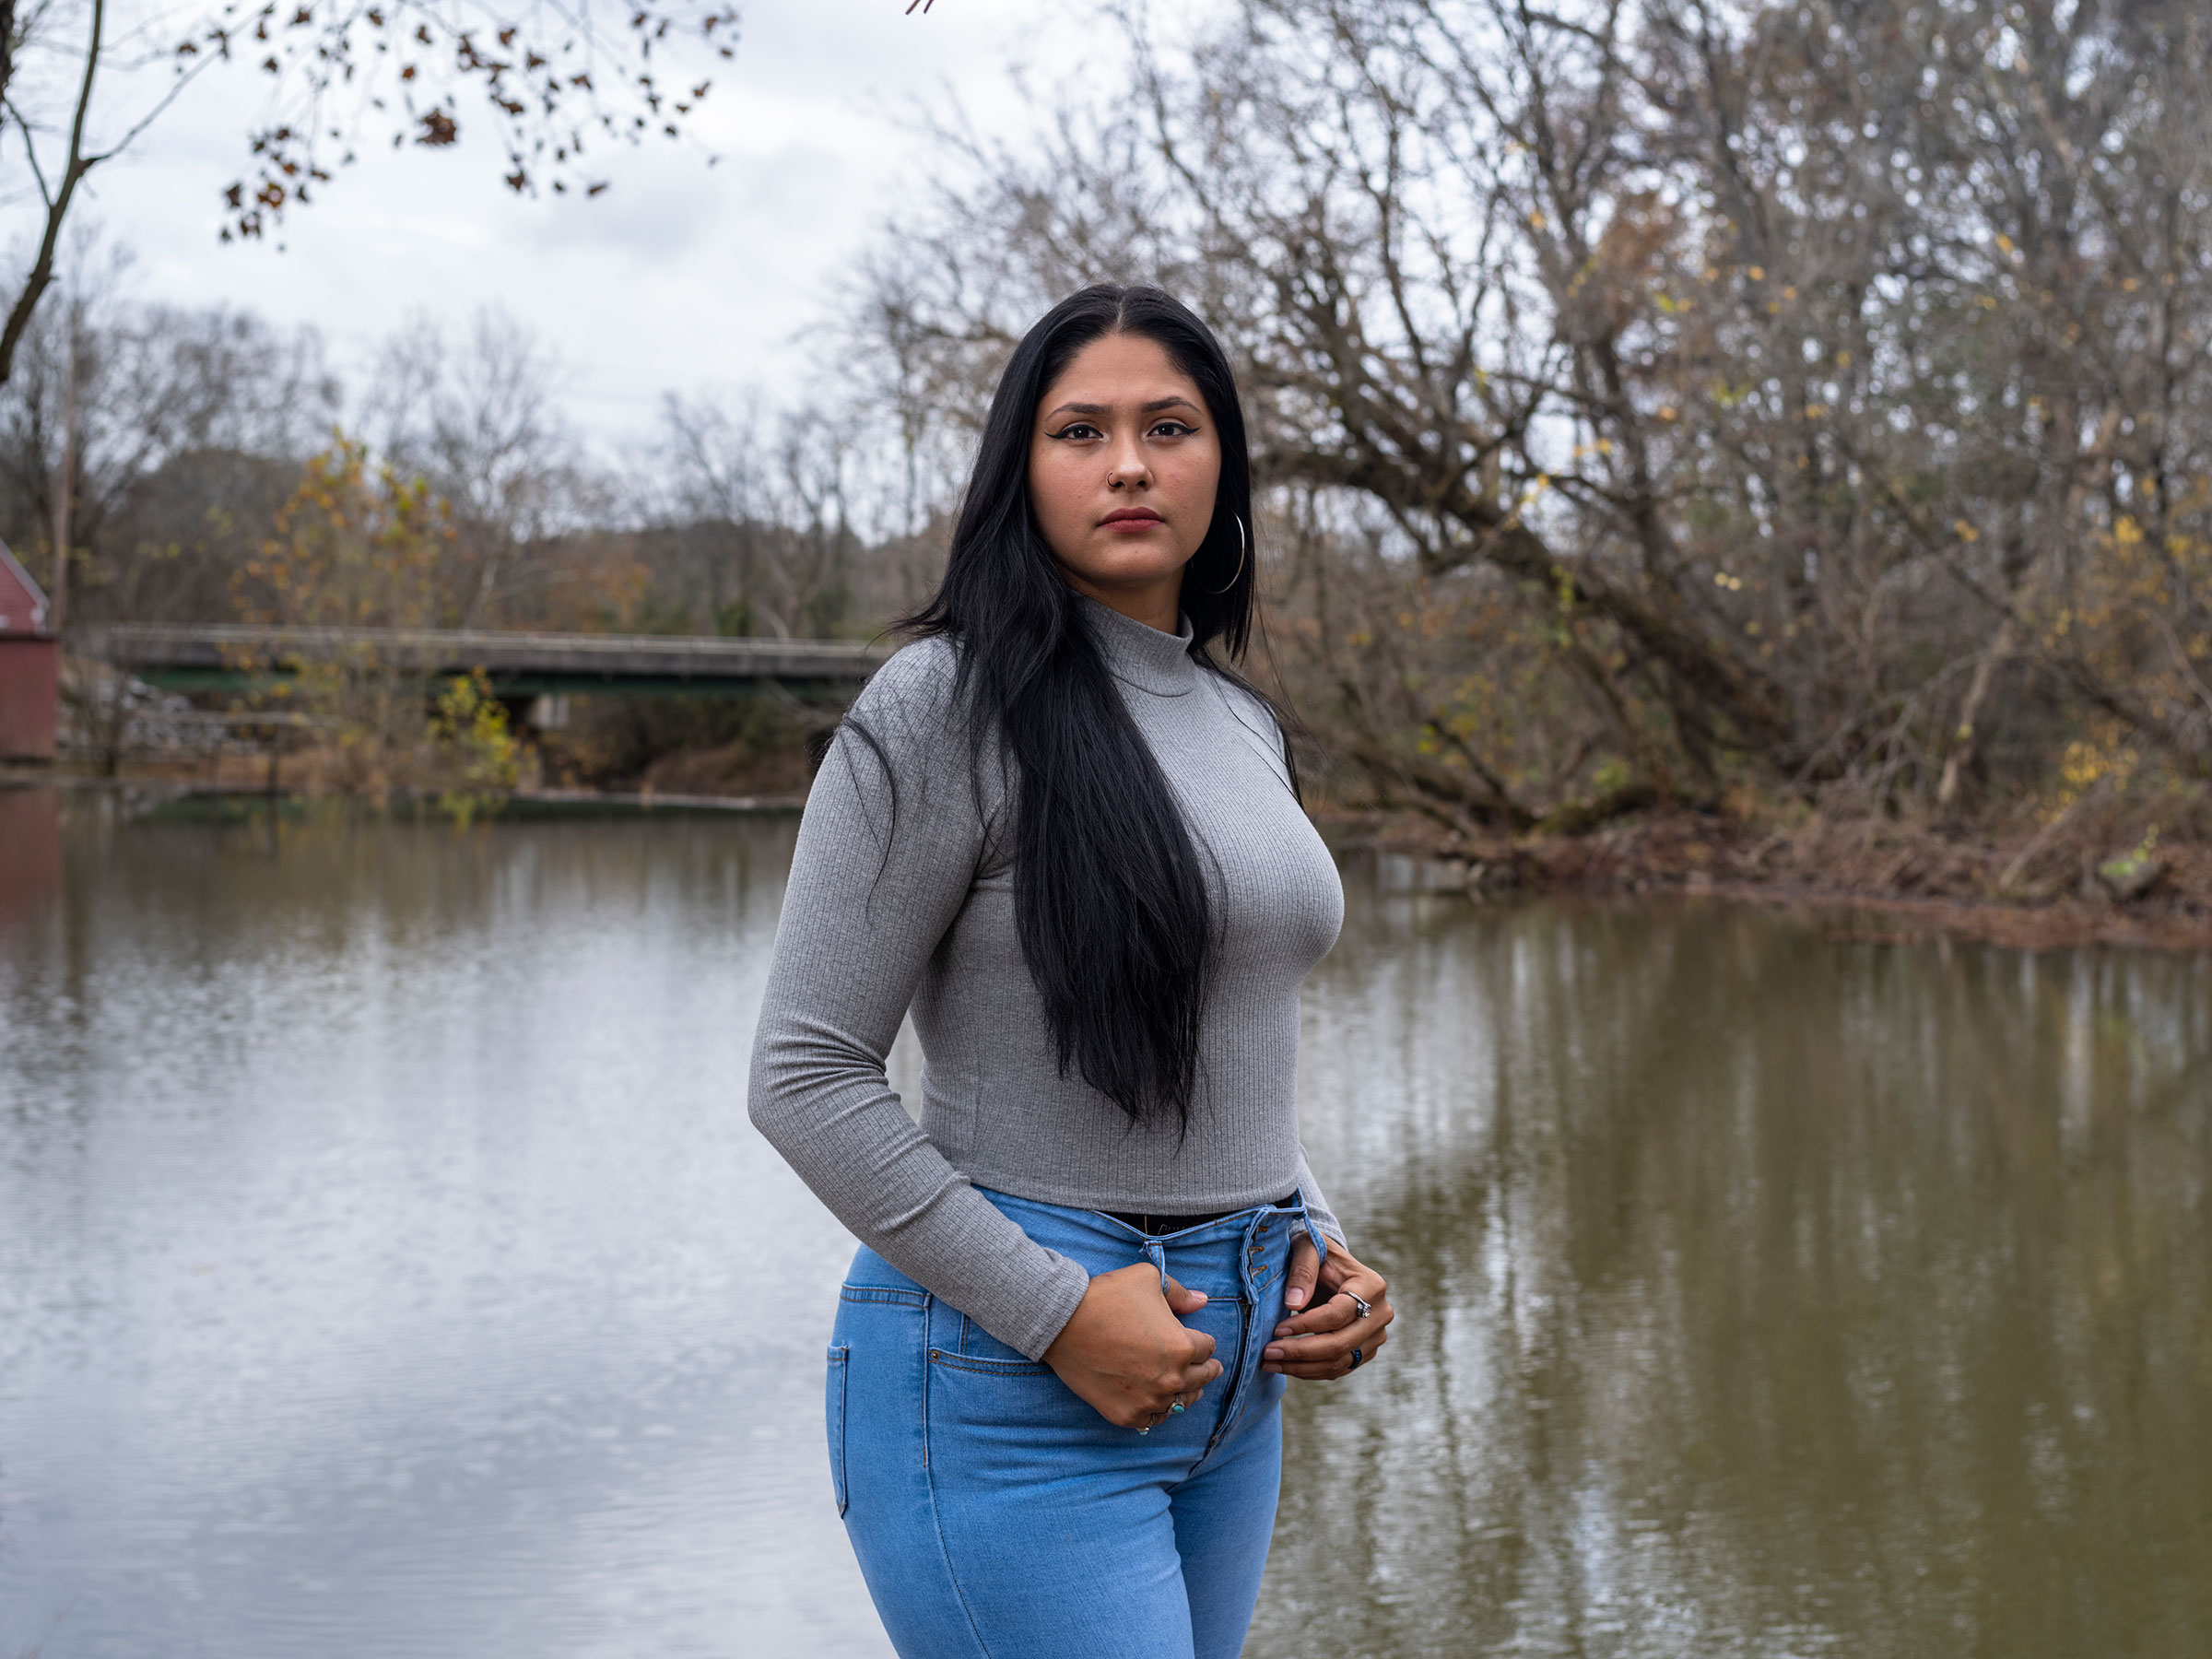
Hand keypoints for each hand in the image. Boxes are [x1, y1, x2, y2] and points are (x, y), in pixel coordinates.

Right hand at [1042, 1263, 1222, 1428]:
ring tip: (1190, 1389)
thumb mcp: (1149, 1280)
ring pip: (1181, 1403)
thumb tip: (1202, 1302)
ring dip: (1187, 1393)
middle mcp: (1171, 1379)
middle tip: (1211, 1368)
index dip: (1204, 1341)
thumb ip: (1180, 1293)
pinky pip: (1154, 1420)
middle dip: (1206, 1369)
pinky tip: (1161, 1403)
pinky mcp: (1125, 1415)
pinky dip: (1159, 1411)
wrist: (1062, 1322)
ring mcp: (1148, 1401)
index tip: (1201, 1341)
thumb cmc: (1107, 1296)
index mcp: (1183, 1347)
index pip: (1207, 1348)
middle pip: (1201, 1378)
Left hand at [1262, 1233, 1391, 1379]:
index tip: (1276, 1330)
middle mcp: (1380, 1313)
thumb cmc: (1318, 1253)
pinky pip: (1339, 1368)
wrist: (1331, 1266)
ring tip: (1270, 1363)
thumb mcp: (1307, 1248)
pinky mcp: (1366, 1350)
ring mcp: (1376, 1335)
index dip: (1306, 1325)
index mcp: (1370, 1285)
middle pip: (1340, 1343)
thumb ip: (1302, 1270)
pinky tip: (1286, 1365)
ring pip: (1339, 1362)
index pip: (1337, 1314)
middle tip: (1268, 1353)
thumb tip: (1294, 1304)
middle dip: (1300, 1352)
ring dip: (1302, 1367)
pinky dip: (1311, 1371)